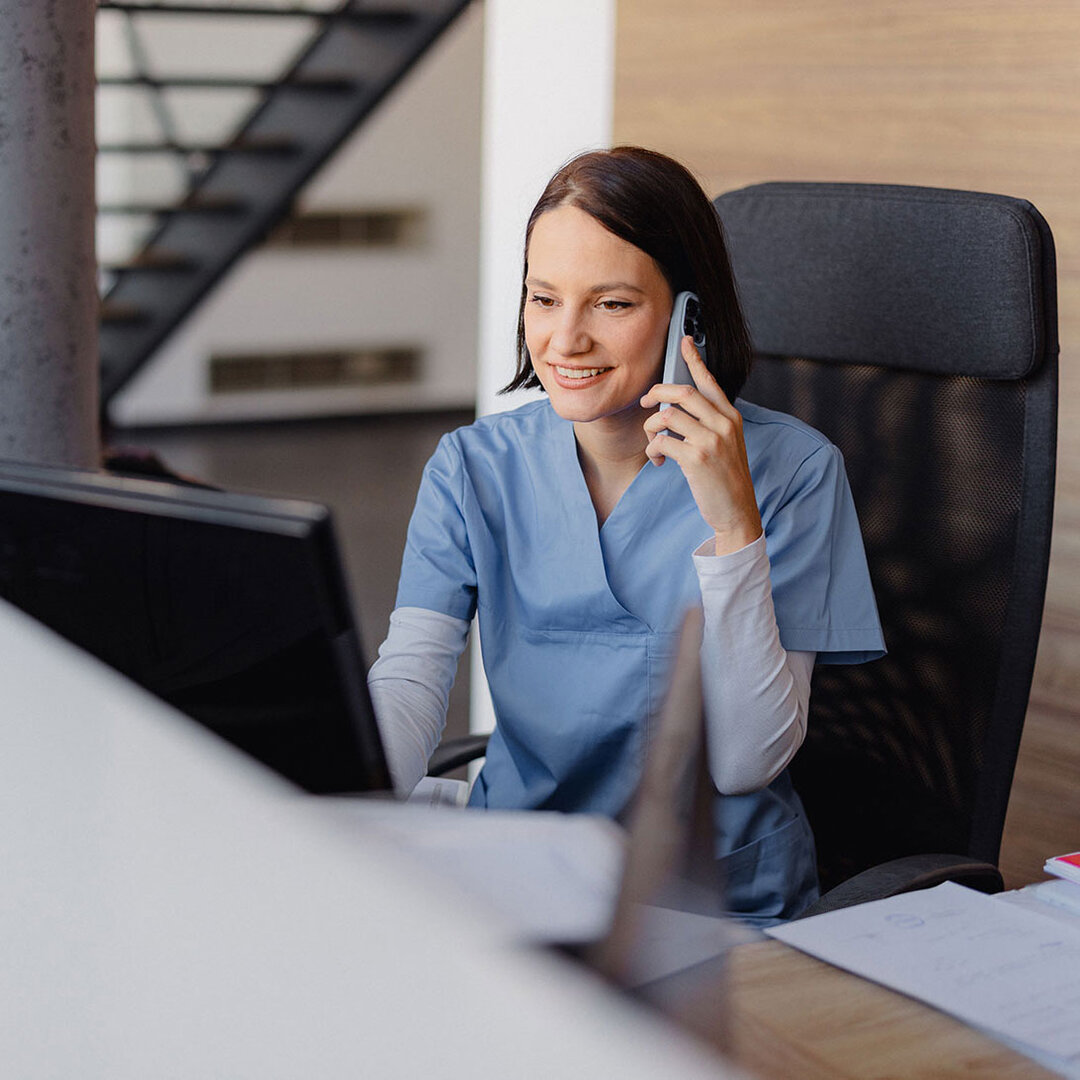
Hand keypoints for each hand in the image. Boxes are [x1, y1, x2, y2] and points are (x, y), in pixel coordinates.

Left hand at [641, 335, 762, 555]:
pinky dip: (653, 450)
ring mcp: (711, 440)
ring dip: (651, 428)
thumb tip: (676, 408)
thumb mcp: (727, 444)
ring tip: (654, 444)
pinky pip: (662, 442)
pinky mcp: (697, 459)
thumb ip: (709, 423)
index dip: (694, 359)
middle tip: (645, 402)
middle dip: (657, 392)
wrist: (737, 511)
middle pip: (682, 392)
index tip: (683, 341)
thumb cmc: (726, 478)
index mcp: (730, 417)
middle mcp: (723, 424)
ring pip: (667, 416)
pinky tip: (657, 461)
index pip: (709, 381)